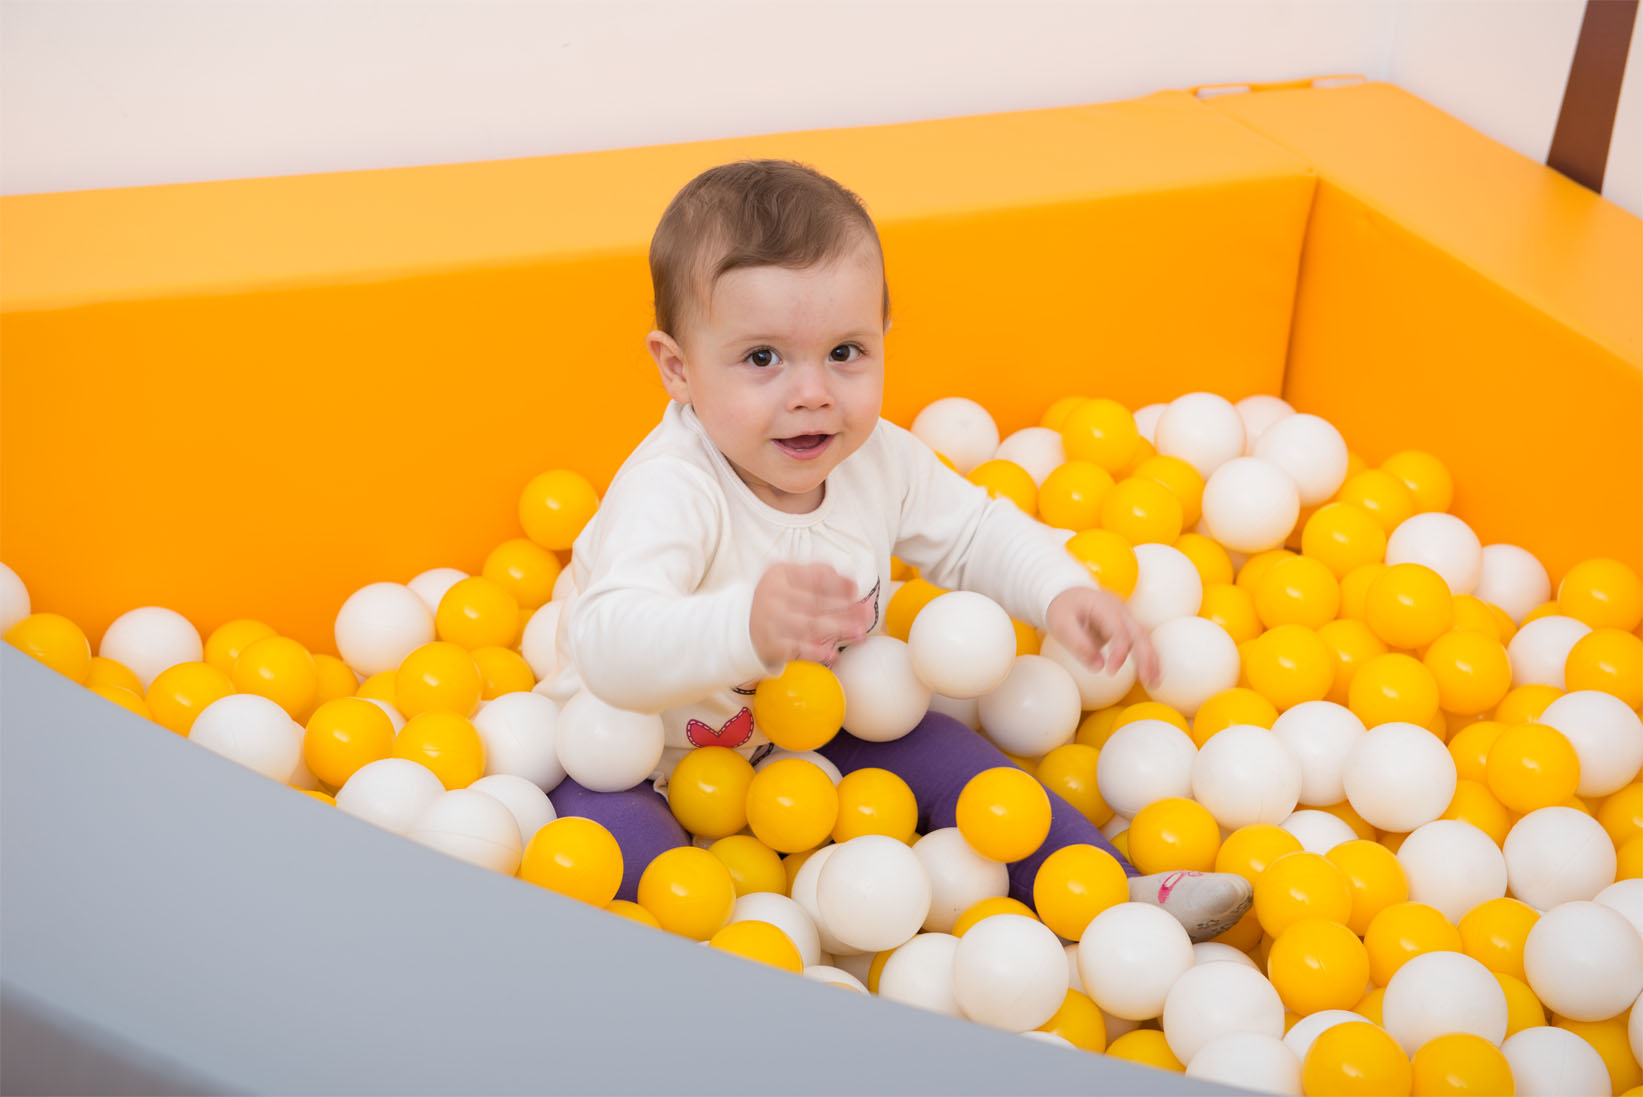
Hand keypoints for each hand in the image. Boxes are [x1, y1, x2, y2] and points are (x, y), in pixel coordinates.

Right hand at [750, 563, 873, 666]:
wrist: (742, 624)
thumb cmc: (775, 598)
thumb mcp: (788, 577)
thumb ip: (816, 573)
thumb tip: (848, 580)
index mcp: (780, 575)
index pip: (812, 578)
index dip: (836, 583)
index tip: (856, 589)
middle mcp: (773, 596)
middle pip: (815, 603)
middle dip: (844, 609)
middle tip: (867, 614)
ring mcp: (771, 621)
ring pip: (809, 626)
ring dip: (837, 630)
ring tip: (859, 633)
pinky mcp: (771, 644)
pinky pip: (797, 648)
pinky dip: (816, 652)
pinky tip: (833, 653)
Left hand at [1045, 586, 1159, 686]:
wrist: (1068, 592)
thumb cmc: (1063, 608)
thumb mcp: (1061, 625)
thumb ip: (1079, 645)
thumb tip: (1098, 667)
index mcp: (1104, 606)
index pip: (1119, 630)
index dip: (1119, 652)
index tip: (1111, 671)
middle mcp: (1120, 609)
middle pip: (1139, 633)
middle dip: (1146, 657)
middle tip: (1147, 680)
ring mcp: (1126, 616)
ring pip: (1145, 637)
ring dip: (1152, 659)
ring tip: (1154, 682)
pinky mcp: (1127, 625)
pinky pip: (1142, 640)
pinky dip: (1148, 657)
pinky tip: (1152, 674)